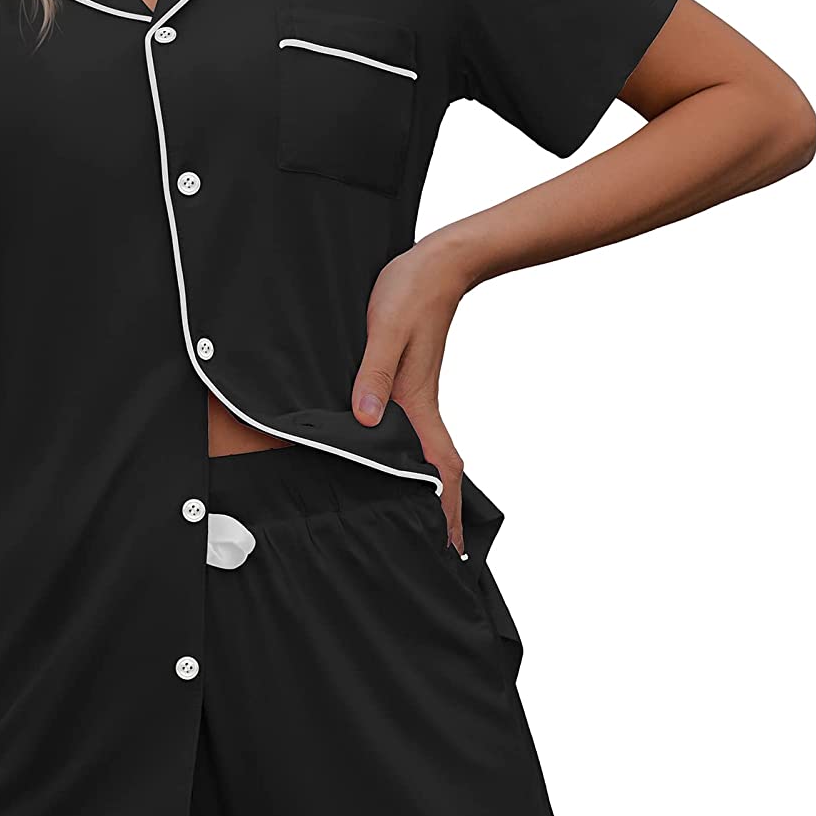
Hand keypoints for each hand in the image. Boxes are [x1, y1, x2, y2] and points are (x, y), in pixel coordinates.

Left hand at [352, 229, 472, 553]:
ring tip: (424, 523)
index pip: (438, 468)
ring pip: (428, 456)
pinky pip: (415, 435)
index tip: (448, 545)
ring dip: (430, 489)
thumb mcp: (386, 329)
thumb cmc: (411, 292)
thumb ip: (374, 373)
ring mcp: (417, 398)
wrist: (436, 263)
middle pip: (438, 472)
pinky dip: (417, 461)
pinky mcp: (408, 385)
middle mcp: (420, 408)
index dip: (444, 508)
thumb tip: (367, 419)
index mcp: (417, 404)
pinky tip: (400, 465)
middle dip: (441, 513)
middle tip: (440, 552)